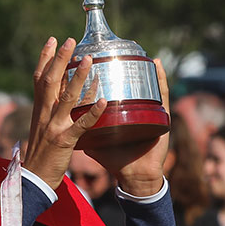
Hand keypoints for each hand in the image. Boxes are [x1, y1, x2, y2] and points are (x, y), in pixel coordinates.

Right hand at [21, 38, 105, 190]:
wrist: (33, 179)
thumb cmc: (40, 154)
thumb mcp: (41, 128)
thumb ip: (50, 111)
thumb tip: (60, 95)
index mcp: (39, 110)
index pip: (39, 78)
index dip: (45, 58)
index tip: (53, 40)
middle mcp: (44, 114)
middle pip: (50, 81)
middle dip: (60, 59)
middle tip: (70, 39)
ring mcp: (54, 126)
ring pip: (66, 97)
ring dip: (78, 77)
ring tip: (90, 60)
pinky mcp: (65, 141)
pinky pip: (81, 125)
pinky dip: (92, 113)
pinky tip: (103, 101)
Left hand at [83, 58, 171, 197]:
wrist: (136, 176)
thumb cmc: (116, 160)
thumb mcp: (94, 144)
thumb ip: (80, 133)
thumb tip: (62, 126)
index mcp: (117, 114)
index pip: (108, 90)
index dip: (98, 73)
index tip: (85, 57)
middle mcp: (132, 109)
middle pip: (125, 83)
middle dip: (117, 65)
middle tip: (108, 49)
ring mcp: (146, 111)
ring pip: (144, 84)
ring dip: (139, 66)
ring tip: (134, 50)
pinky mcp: (160, 118)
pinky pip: (161, 95)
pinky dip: (160, 80)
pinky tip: (157, 65)